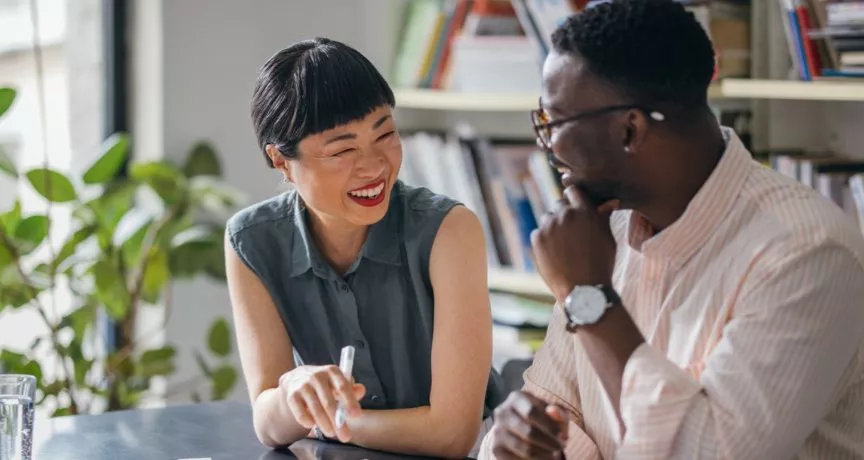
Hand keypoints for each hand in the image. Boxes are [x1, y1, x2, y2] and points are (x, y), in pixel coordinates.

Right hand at [278, 365, 365, 441]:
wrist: (297, 378)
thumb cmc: (325, 384)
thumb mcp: (338, 383)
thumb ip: (351, 389)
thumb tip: (361, 391)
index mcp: (332, 371)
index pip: (343, 386)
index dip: (350, 401)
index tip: (356, 415)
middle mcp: (317, 376)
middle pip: (329, 401)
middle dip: (338, 421)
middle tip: (345, 436)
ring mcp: (303, 385)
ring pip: (315, 408)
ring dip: (324, 424)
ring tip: (331, 433)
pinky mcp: (292, 395)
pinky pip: (300, 412)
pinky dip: (307, 420)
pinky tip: (312, 426)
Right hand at [491, 391, 568, 459]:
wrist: (520, 428)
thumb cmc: (541, 418)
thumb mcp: (553, 412)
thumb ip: (558, 411)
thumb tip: (555, 412)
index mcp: (516, 398)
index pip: (532, 412)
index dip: (550, 426)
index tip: (562, 436)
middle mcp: (502, 412)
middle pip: (529, 432)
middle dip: (549, 443)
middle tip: (561, 447)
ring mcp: (497, 431)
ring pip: (524, 449)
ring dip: (544, 455)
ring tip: (554, 455)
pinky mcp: (496, 448)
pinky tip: (542, 459)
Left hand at [531, 186, 618, 302]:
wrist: (583, 289)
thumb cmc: (600, 264)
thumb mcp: (608, 238)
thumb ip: (603, 217)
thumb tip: (609, 202)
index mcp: (584, 211)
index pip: (574, 191)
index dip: (575, 198)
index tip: (575, 206)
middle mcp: (565, 215)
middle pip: (559, 204)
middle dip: (564, 213)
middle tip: (571, 230)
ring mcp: (549, 226)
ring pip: (547, 218)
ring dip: (553, 225)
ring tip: (563, 244)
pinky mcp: (537, 239)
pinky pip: (538, 232)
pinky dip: (544, 239)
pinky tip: (554, 252)